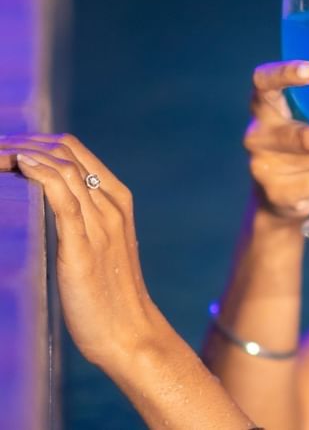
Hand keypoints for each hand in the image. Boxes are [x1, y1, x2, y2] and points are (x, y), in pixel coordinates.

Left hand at [0, 134, 165, 368]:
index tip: (4, 148)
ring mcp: (100, 224)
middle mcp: (111, 205)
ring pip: (62, 169)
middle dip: (22, 142)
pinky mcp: (83, 246)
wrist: (129, 333)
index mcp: (117, 200)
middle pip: (65, 153)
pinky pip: (64, 197)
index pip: (75, 151)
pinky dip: (41, 174)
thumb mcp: (97, 247)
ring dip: (22, 154)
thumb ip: (80, 220)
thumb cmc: (110, 296)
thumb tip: (47, 205)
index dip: (35, 141)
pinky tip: (20, 166)